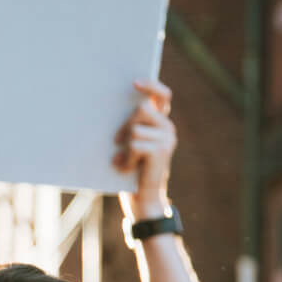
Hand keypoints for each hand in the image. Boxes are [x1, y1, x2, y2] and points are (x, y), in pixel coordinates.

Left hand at [112, 80, 176, 218]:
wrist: (143, 198)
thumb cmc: (131, 170)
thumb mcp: (131, 144)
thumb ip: (132, 125)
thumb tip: (114, 107)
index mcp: (161, 123)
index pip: (162, 96)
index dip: (151, 85)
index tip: (134, 83)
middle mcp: (167, 127)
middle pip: (141, 110)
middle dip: (124, 125)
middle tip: (116, 141)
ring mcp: (167, 138)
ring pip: (135, 128)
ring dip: (123, 145)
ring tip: (123, 160)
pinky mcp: (161, 150)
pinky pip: (134, 144)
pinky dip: (125, 158)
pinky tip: (124, 168)